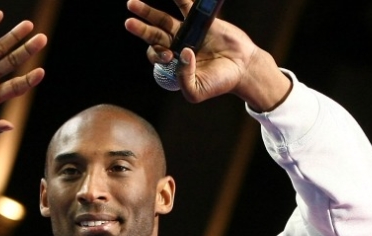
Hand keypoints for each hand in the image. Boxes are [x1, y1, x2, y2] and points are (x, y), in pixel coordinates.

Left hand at [125, 0, 289, 110]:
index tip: (171, 56)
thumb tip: (182, 52)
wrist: (243, 68)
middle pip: (154, 35)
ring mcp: (187, 32)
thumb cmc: (219, 83)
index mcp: (172, 64)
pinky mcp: (200, 21)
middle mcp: (177, 46)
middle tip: (128, 22)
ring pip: (163, 20)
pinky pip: (186, 6)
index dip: (158, 54)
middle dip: (141, 29)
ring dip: (148, 11)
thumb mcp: (197, 91)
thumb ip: (184, 78)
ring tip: (131, 3)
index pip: (156, 55)